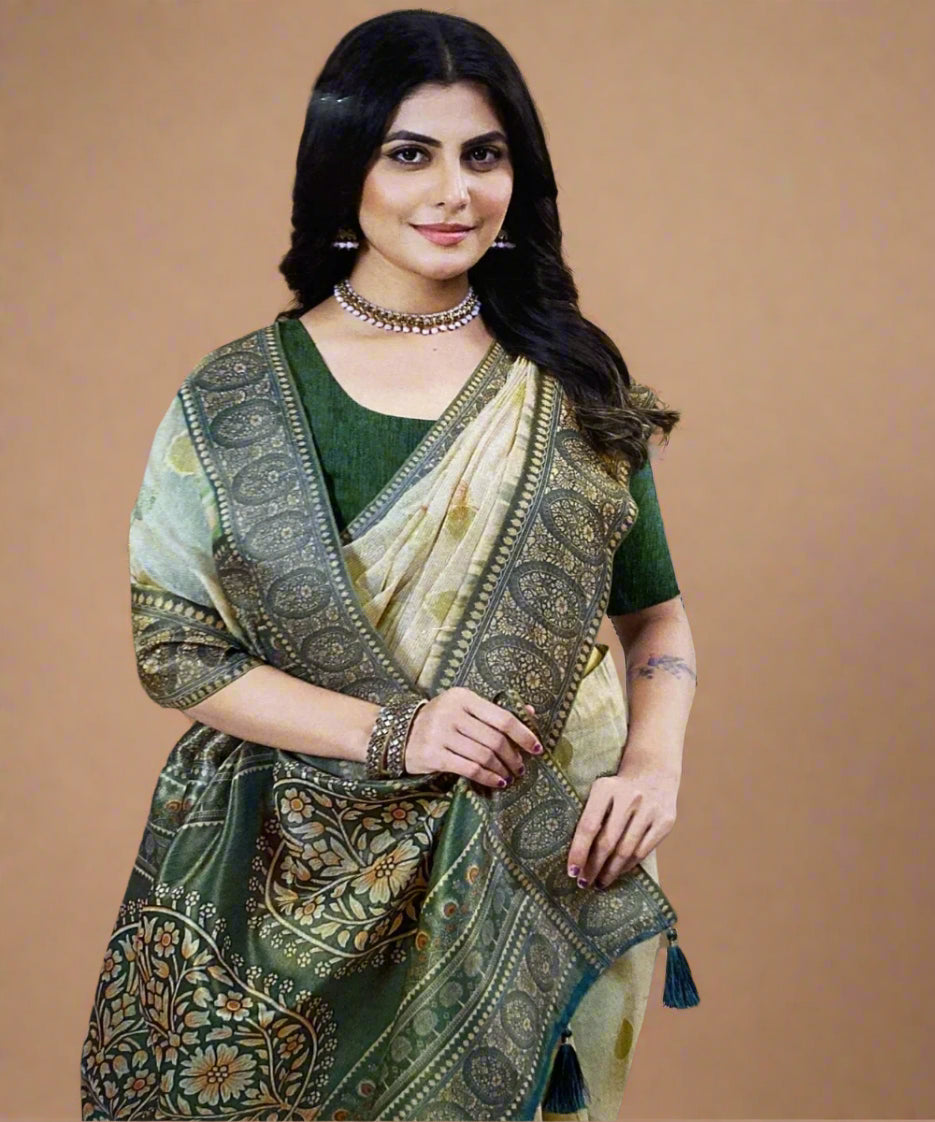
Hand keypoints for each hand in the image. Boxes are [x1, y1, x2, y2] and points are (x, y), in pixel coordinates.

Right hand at [403, 687, 541, 787]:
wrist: (399, 733)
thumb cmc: (440, 720)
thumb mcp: (464, 707)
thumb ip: (494, 711)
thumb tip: (531, 713)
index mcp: (463, 697)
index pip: (502, 717)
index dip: (523, 734)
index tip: (537, 748)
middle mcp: (452, 713)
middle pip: (495, 740)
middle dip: (513, 757)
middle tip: (521, 767)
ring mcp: (441, 734)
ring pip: (484, 756)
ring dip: (502, 769)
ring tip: (509, 775)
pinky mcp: (433, 755)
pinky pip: (469, 769)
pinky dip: (488, 777)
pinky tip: (497, 782)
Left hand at [566, 758, 678, 889]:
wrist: (653, 771)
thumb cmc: (617, 789)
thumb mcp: (600, 791)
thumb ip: (590, 816)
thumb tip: (576, 858)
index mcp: (605, 787)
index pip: (588, 826)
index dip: (579, 851)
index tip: (571, 871)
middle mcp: (630, 797)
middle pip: (608, 842)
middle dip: (593, 866)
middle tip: (584, 882)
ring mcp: (650, 809)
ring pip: (626, 850)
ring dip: (611, 871)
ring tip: (600, 882)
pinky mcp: (665, 821)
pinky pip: (643, 851)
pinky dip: (628, 866)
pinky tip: (618, 872)